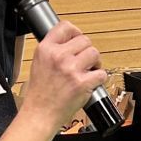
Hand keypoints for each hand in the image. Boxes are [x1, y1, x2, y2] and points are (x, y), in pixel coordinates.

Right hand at [22, 21, 107, 135]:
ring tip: (89, 70)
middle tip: (85, 61)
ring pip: (95, 53)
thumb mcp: (38, 63)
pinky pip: (101, 73)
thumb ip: (52, 50)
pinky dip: (100, 78)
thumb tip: (69, 42)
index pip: (65, 27)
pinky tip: (92, 82)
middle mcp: (58, 56)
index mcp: (46, 49)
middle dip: (87, 50)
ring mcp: (71, 69)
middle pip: (85, 40)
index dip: (76, 32)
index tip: (78, 39)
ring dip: (95, 62)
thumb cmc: (39, 93)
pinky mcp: (82, 83)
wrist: (40, 113)